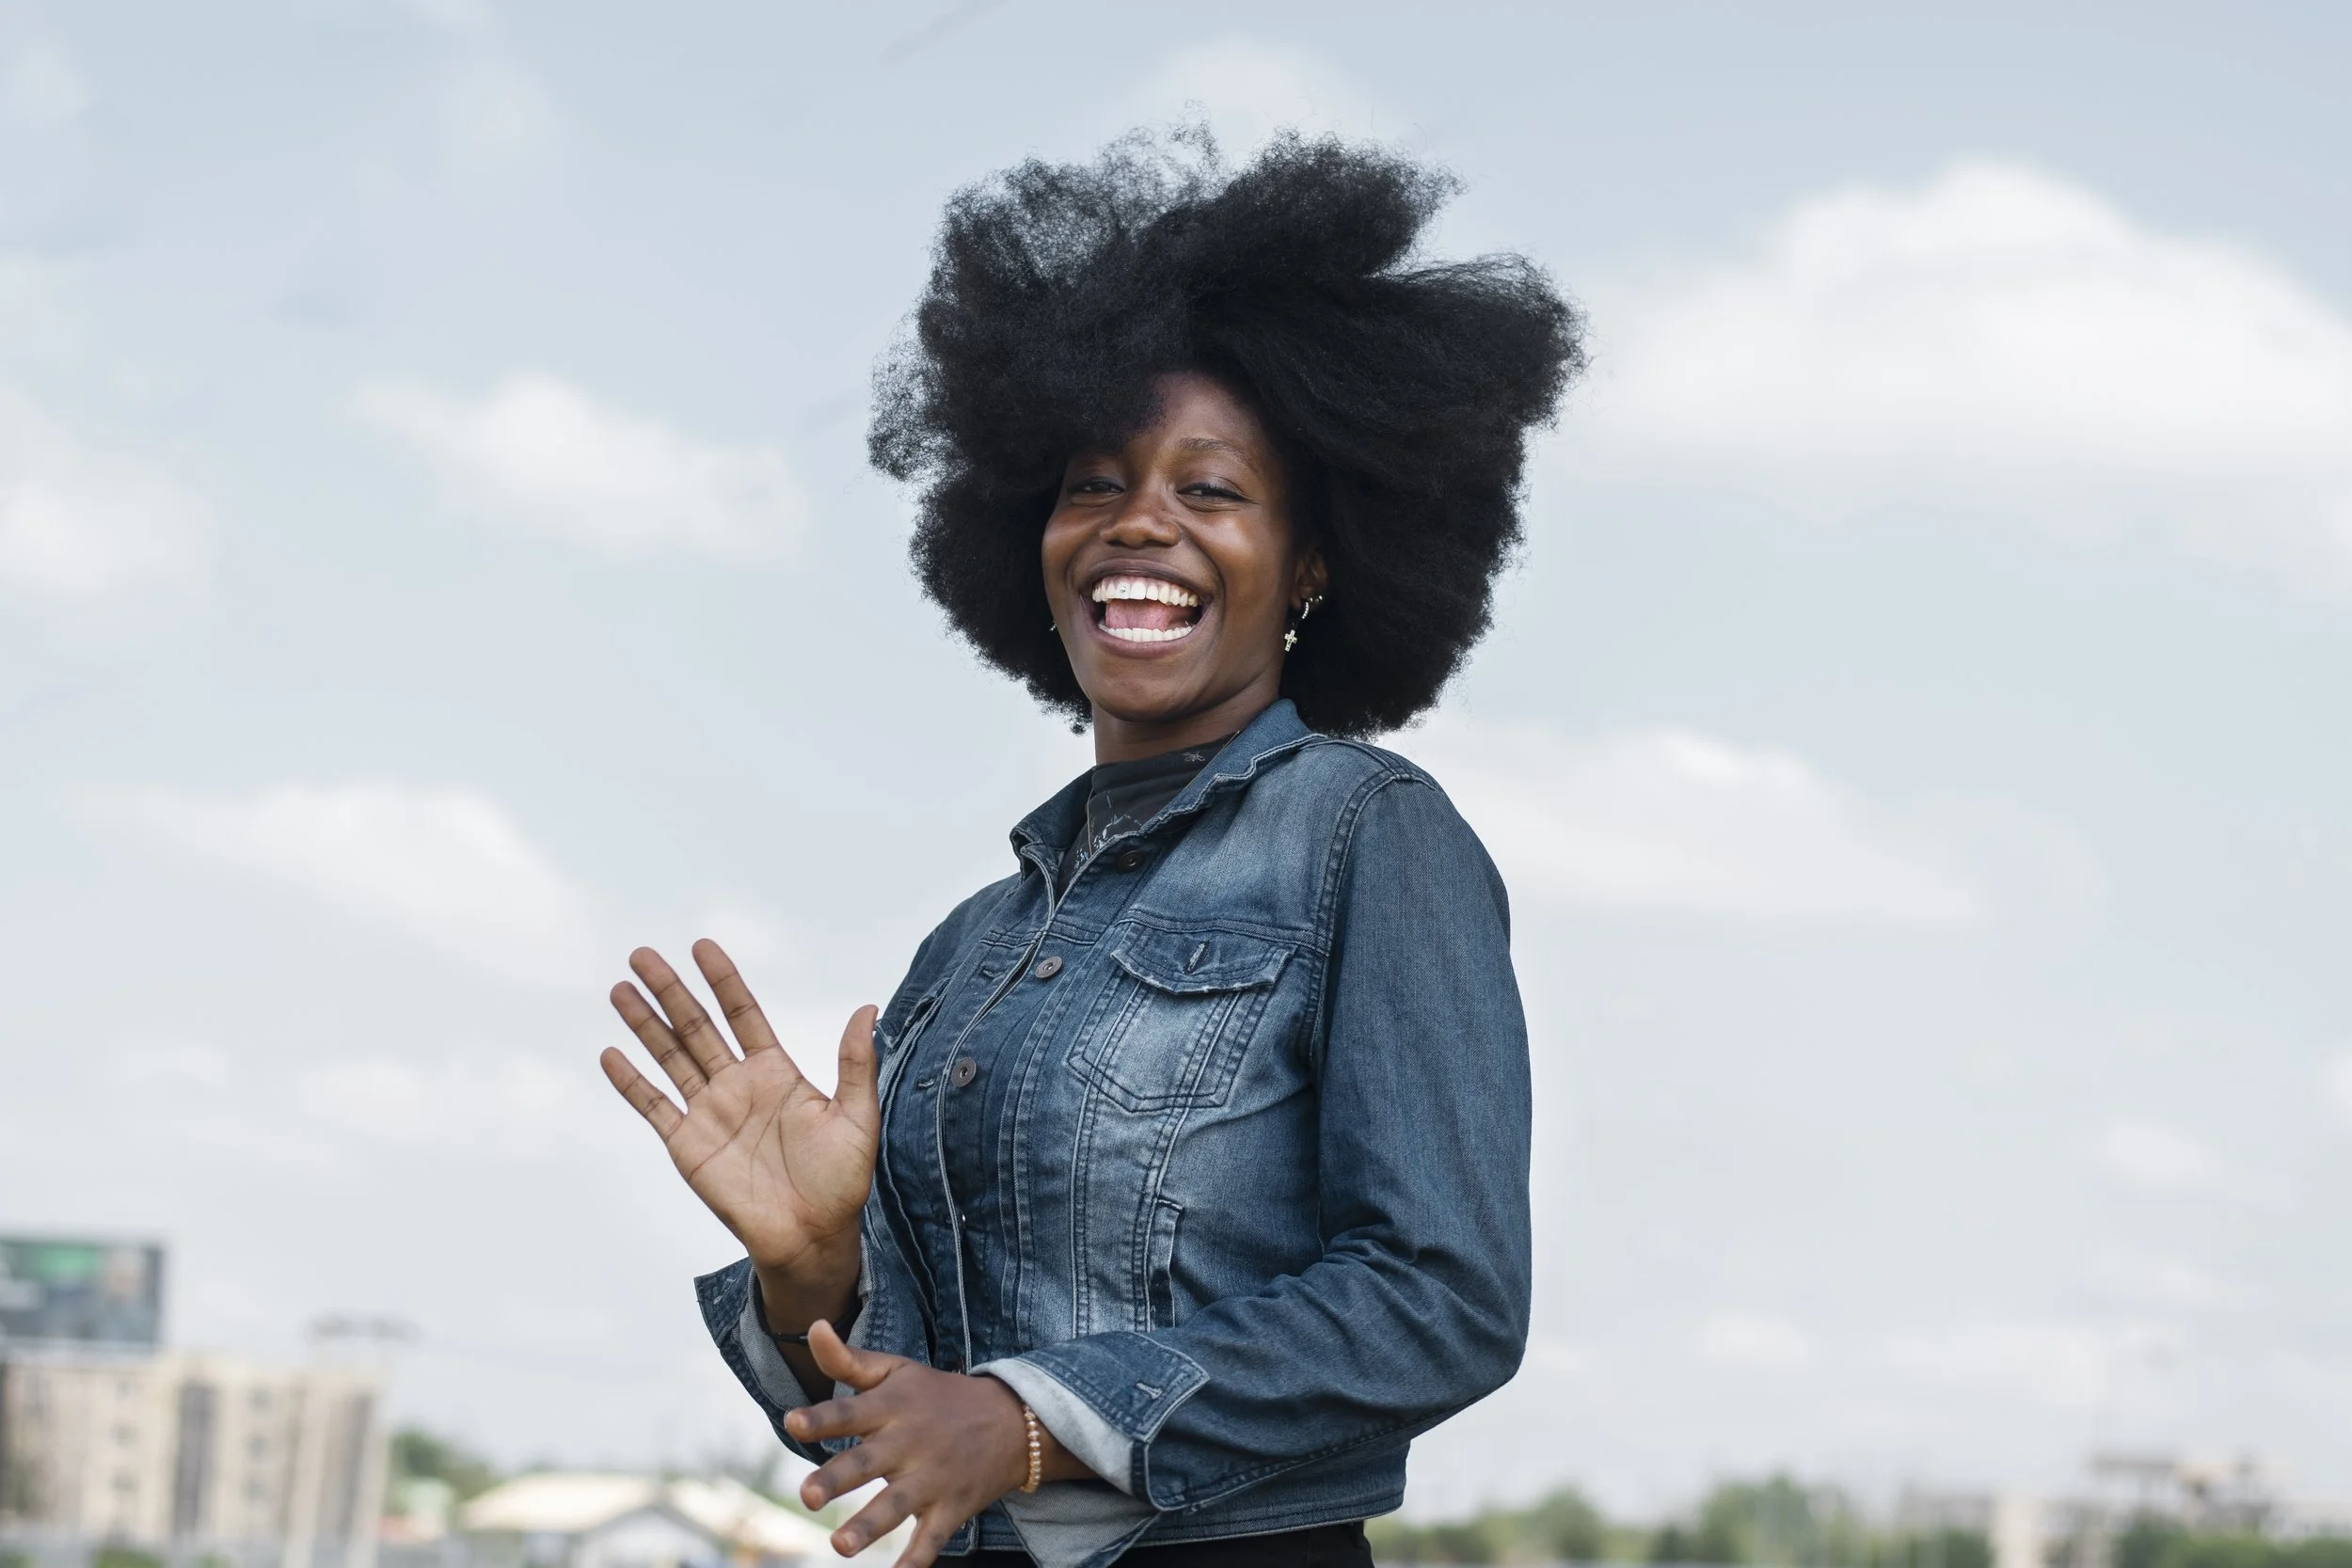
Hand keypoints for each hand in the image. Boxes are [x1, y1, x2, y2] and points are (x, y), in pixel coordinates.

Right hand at [601, 941, 877, 1310]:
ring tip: (620, 989)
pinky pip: (654, 1107)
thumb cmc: (840, 1181)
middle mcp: (737, 1085)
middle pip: (697, 1026)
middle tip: (642, 954)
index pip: (743, 1014)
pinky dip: (631, 1082)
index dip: (723, 981)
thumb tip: (867, 1010)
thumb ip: (855, 1063)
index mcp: (776, 1072)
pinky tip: (610, 1055)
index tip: (702, 947)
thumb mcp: (856, 1117)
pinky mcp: (688, 1145)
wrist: (812, 1236)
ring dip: (645, 1024)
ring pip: (670, 1057)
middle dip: (670, 990)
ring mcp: (709, 1113)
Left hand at [787, 1322, 1078, 1566]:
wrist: (1014, 1421)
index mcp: (892, 1407)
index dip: (821, 1417)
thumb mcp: (898, 1370)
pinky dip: (916, 1560)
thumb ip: (850, 1359)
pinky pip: (931, 1539)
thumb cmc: (940, 1395)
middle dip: (837, 1479)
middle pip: (867, 1462)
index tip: (792, 1422)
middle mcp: (910, 1443)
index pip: (850, 1410)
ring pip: (897, 1506)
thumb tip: (812, 1327)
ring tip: (840, 1546)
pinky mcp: (951, 1509)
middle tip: (807, 1496)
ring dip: (869, 1527)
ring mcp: (933, 1479)